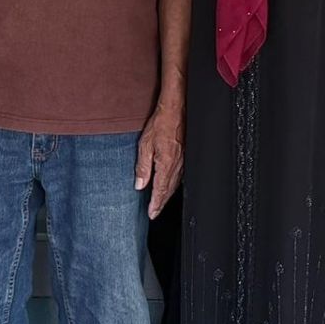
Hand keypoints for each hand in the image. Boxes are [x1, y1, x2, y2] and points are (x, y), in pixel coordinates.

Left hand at [135, 102, 182, 218]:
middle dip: (161, 203)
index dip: (155, 204)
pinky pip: (179, 176)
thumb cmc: (162, 123)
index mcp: (166, 164)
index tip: (151, 213)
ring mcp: (183, 161)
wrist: (177, 110)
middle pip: (169, 190)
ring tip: (160, 204)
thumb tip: (139, 184)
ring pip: (175, 184)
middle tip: (154, 213)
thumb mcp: (145, 144)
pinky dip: (173, 185)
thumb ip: (142, 166)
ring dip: (167, 196)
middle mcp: (176, 166)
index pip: (160, 190)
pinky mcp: (185, 156)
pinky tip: (170, 187)